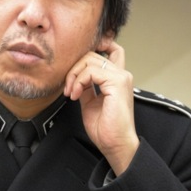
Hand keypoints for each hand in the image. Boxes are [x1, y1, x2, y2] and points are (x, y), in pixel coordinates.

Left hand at [63, 41, 138, 174]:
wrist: (115, 144)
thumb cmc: (106, 129)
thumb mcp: (90, 102)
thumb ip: (86, 87)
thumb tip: (76, 80)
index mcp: (117, 79)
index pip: (112, 50)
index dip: (96, 47)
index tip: (76, 62)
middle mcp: (122, 75)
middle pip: (93, 54)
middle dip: (74, 67)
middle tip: (68, 87)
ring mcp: (121, 77)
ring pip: (90, 60)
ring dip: (74, 75)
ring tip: (71, 93)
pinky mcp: (117, 83)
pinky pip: (91, 71)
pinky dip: (78, 81)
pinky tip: (76, 95)